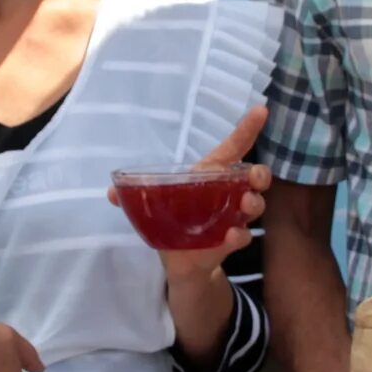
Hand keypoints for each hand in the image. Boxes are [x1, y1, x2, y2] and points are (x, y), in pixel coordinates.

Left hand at [109, 105, 270, 287]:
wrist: (179, 261)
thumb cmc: (173, 220)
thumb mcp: (153, 204)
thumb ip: (134, 195)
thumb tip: (110, 191)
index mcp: (211, 176)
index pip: (233, 148)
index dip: (247, 129)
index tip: (261, 110)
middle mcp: (228, 194)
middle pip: (255, 176)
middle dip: (260, 173)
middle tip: (253, 177)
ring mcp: (233, 217)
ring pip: (254, 204)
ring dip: (253, 202)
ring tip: (244, 204)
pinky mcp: (230, 241)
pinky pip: (243, 236)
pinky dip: (239, 235)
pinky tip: (231, 235)